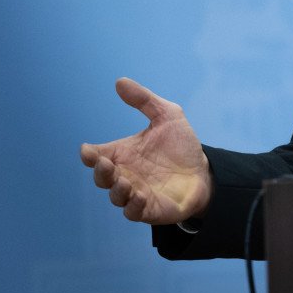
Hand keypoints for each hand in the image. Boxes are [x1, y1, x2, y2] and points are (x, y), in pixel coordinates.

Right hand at [80, 78, 212, 224]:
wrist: (205, 171)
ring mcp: (135, 193)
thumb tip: (120, 81)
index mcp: (123, 154)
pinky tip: (140, 197)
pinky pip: (135, 212)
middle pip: (102, 177)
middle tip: (106, 164)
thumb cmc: (181, 146)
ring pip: (116, 196)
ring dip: (117, 190)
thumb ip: (144, 100)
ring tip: (124, 182)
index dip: (89, 154)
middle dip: (101, 172)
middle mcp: (124, 175)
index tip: (87, 150)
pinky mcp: (150, 209)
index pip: (97, 156)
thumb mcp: (167, 116)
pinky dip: (134, 206)